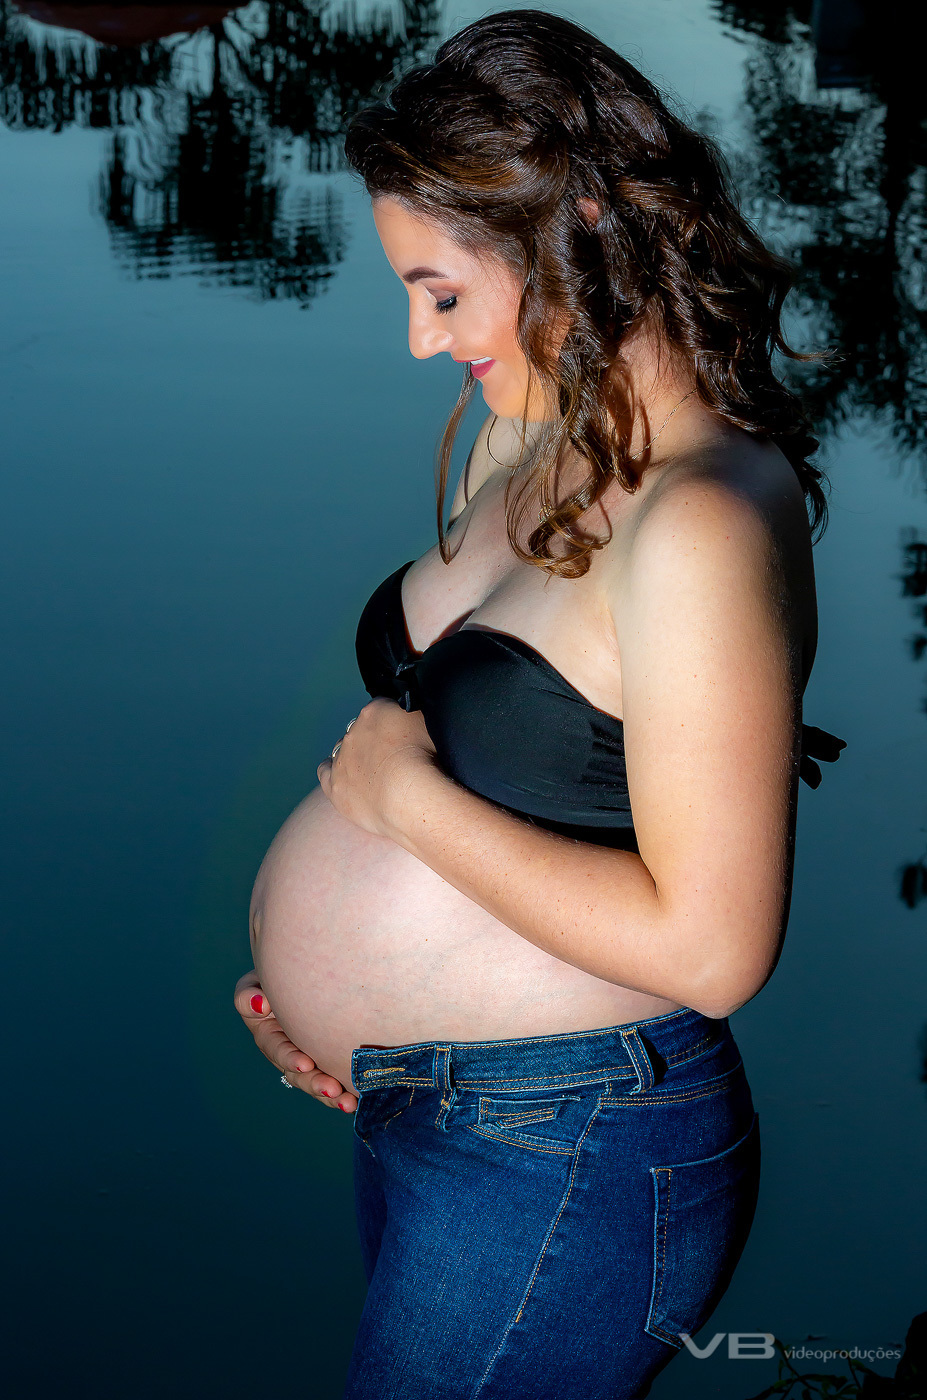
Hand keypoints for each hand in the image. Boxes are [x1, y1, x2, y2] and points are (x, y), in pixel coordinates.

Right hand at [233, 970, 357, 1113]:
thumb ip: (248, 995)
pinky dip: (348, 1091)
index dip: (291, 1059)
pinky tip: (360, 1099)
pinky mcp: (330, 1062)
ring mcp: (311, 1060)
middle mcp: (289, 1054)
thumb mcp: (253, 985)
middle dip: (315, 1084)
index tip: (305, 1064)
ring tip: (349, 1103)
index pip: (279, 1051)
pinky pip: (338, 1078)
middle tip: (332, 1089)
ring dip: (333, 1096)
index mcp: (270, 1038)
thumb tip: (260, 1006)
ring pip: (319, 1083)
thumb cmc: (274, 981)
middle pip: (300, 1075)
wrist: (299, 978)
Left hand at [317, 698, 435, 838]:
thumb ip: (417, 714)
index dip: (394, 722)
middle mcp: (354, 730)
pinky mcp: (334, 785)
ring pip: (343, 750)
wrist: (411, 797)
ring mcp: (341, 758)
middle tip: (395, 757)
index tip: (405, 735)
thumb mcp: (432, 724)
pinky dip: (331, 772)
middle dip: (376, 740)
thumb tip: (413, 712)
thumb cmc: (428, 760)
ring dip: (356, 757)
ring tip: (375, 773)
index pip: (382, 707)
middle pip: (363, 730)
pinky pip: (324, 772)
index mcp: (376, 711)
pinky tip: (343, 777)